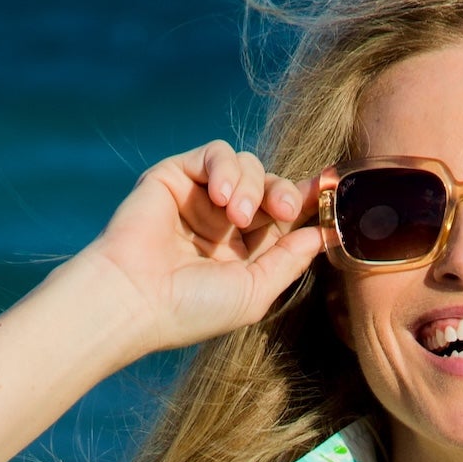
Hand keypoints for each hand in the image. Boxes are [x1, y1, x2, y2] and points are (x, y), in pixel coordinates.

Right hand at [83, 142, 320, 359]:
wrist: (134, 298)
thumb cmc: (191, 308)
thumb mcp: (255, 292)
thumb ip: (290, 260)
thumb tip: (323, 233)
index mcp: (244, 254)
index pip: (283, 217)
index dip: (306, 202)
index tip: (327, 192)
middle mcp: (223, 224)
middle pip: (271, 186)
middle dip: (283, 193)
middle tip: (282, 209)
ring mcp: (199, 198)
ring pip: (247, 166)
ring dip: (252, 185)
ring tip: (236, 213)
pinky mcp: (176, 176)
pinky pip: (215, 153)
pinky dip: (225, 167)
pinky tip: (220, 196)